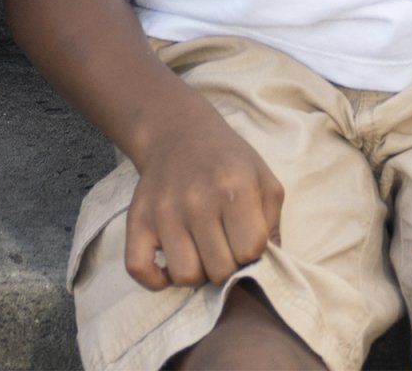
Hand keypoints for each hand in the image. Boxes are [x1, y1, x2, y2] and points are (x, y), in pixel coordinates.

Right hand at [125, 96, 283, 290]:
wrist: (180, 133)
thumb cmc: (228, 162)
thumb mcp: (263, 180)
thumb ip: (272, 224)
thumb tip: (271, 269)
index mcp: (235, 187)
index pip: (250, 251)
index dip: (251, 252)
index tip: (245, 240)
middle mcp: (198, 199)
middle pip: (219, 270)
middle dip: (226, 265)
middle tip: (223, 245)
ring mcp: (165, 211)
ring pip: (185, 276)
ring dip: (196, 272)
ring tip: (200, 251)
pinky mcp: (138, 220)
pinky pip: (140, 270)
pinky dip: (155, 279)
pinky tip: (170, 264)